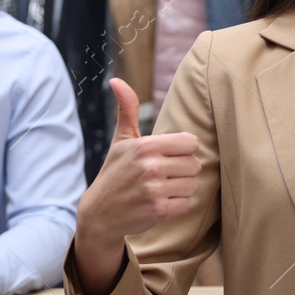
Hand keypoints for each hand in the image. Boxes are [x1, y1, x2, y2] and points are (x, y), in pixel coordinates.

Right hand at [71, 78, 200, 294]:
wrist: (100, 214)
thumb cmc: (115, 172)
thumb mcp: (120, 141)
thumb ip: (126, 109)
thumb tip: (116, 80)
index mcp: (145, 145)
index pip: (190, 142)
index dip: (181, 151)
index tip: (167, 157)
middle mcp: (150, 166)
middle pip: (194, 164)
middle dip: (182, 171)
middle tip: (163, 176)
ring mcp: (154, 189)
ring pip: (192, 184)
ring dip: (181, 189)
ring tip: (161, 189)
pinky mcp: (158, 210)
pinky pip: (186, 203)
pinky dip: (177, 205)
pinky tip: (160, 203)